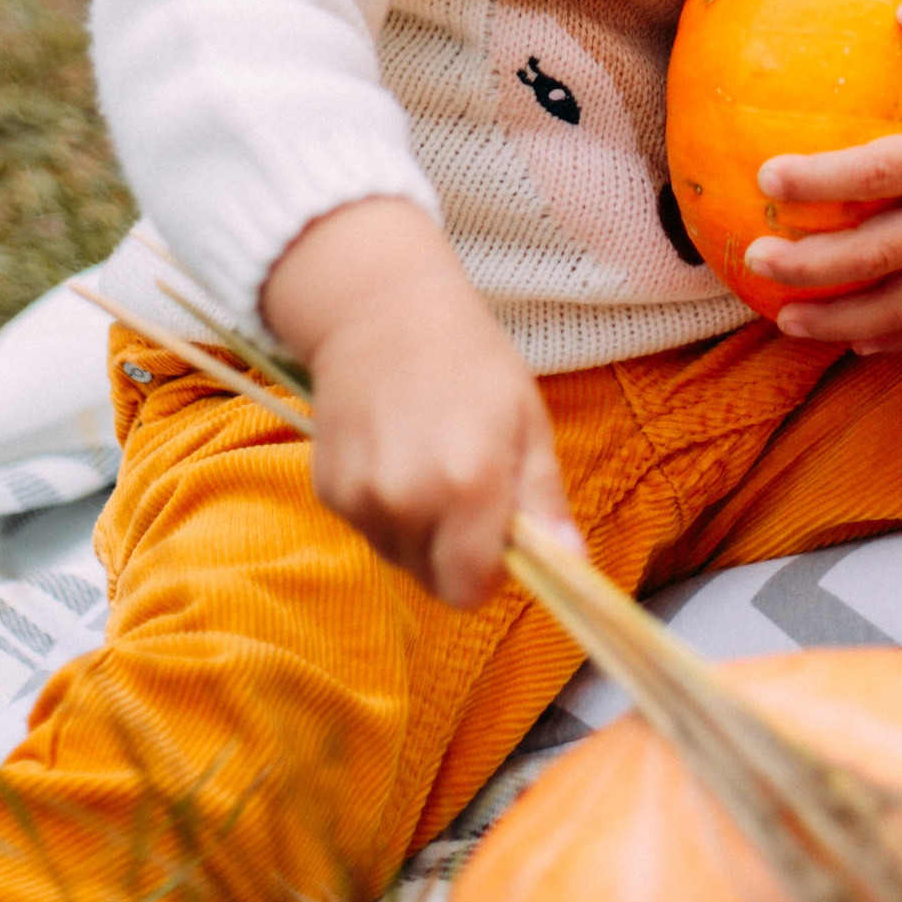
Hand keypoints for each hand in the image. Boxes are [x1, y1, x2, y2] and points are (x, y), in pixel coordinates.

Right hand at [260, 197, 580, 609]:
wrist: (383, 310)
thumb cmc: (471, 361)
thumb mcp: (526, 420)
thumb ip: (544, 500)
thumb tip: (573, 566)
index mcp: (468, 485)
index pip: (471, 590)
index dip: (489, 572)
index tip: (498, 537)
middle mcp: (408, 500)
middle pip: (434, 582)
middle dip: (455, 554)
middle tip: (466, 494)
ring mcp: (361, 497)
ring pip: (400, 558)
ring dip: (419, 534)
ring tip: (429, 466)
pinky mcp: (328, 491)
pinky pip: (368, 530)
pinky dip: (384, 510)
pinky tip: (395, 455)